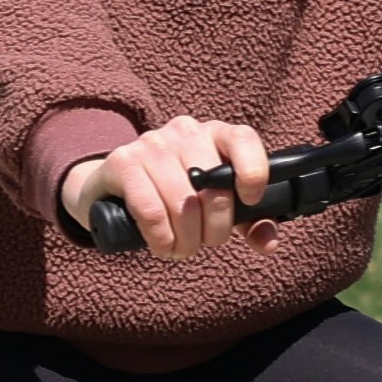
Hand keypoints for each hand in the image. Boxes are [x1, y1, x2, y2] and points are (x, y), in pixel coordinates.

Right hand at [60, 116, 276, 261]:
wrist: (113, 187)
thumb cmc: (174, 196)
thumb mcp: (215, 205)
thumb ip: (248, 221)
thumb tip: (268, 242)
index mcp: (215, 134)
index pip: (243, 139)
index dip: (253, 172)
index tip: (250, 200)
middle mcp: (185, 132)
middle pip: (214, 187)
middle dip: (213, 229)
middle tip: (202, 243)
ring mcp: (152, 143)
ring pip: (184, 203)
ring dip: (186, 240)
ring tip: (180, 249)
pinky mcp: (123, 161)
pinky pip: (151, 209)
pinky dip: (161, 237)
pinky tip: (162, 245)